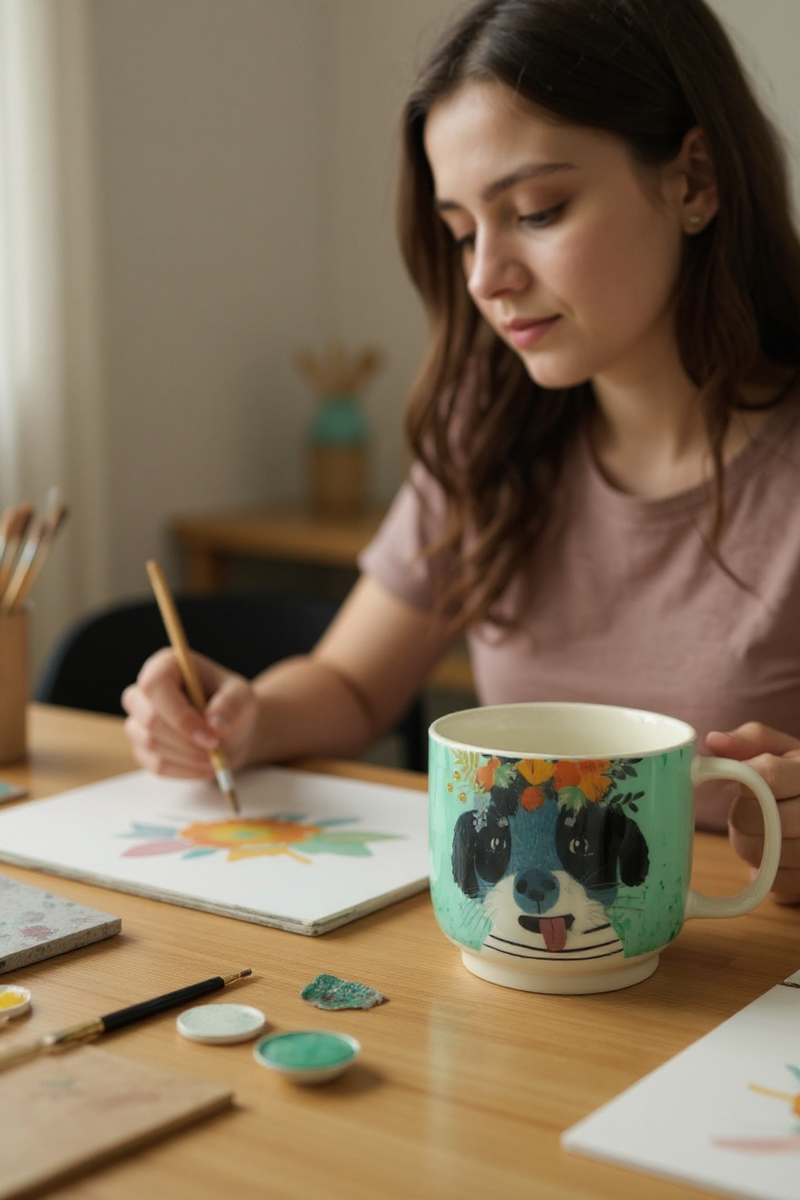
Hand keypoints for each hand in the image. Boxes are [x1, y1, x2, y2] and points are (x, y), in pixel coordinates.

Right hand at [122, 648, 259, 777]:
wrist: (231, 731)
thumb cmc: (233, 705)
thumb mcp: (243, 697)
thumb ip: (232, 704)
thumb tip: (214, 722)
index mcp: (166, 666)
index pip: (155, 686)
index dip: (179, 714)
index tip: (209, 736)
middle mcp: (144, 691)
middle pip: (148, 719)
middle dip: (185, 741)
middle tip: (216, 750)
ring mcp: (138, 721)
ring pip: (150, 744)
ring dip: (188, 757)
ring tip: (217, 757)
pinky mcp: (142, 748)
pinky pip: (156, 765)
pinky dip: (185, 770)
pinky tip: (207, 766)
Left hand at [705, 723, 799, 904]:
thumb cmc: (793, 776)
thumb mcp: (780, 749)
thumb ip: (750, 740)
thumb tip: (714, 741)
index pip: (766, 775)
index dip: (742, 780)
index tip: (739, 782)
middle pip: (758, 816)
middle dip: (741, 814)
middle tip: (747, 808)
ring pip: (759, 851)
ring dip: (746, 841)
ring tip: (759, 830)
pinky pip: (770, 880)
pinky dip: (761, 867)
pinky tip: (773, 851)